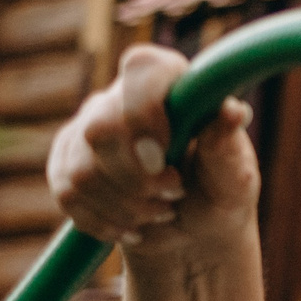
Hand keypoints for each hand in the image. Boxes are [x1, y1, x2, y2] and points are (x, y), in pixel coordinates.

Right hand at [47, 45, 258, 260]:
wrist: (192, 232)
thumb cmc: (219, 194)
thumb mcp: (234, 178)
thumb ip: (226, 146)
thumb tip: (232, 111)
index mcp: (171, 84)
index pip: (141, 68)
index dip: (145, 113)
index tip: (166, 156)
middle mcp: (122, 98)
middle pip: (101, 128)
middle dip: (139, 178)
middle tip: (174, 194)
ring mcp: (88, 129)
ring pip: (82, 171)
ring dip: (126, 206)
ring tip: (161, 212)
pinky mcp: (66, 163)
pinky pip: (67, 195)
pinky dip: (104, 221)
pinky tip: (132, 225)